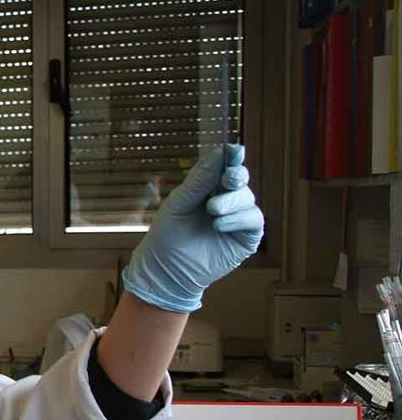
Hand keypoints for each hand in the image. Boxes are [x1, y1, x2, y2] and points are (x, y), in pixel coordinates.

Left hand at [121, 144, 263, 312]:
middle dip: (235, 176)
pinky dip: (238, 218)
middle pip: (240, 179)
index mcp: (208, 188)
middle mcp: (225, 200)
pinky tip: (219, 225)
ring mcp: (237, 218)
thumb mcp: (179, 203)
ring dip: (230, 202)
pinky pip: (253, 219)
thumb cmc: (167, 235)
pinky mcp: (246, 237)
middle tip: (227, 179)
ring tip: (212, 212)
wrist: (165, 269)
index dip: (231, 157)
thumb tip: (219, 152)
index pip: (224, 167)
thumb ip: (200, 180)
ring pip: (247, 198)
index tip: (234, 149)